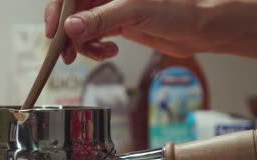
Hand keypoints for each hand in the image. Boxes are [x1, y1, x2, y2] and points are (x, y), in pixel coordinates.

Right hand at [45, 0, 229, 63]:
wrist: (201, 26)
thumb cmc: (180, 8)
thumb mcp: (136, 11)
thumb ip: (102, 18)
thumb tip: (71, 26)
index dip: (58, 11)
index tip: (55, 32)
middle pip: (73, 12)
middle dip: (68, 34)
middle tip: (68, 54)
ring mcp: (111, 9)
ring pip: (82, 27)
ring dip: (83, 44)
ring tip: (96, 53)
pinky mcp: (118, 24)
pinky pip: (95, 36)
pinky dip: (96, 48)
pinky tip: (109, 51)